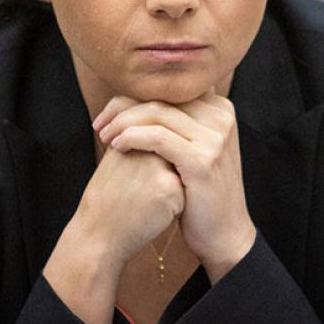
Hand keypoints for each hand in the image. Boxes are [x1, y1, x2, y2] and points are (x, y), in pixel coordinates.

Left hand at [94, 90, 255, 281]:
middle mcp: (221, 117)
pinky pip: (157, 137)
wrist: (223, 234)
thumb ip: (175, 123)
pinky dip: (131, 137)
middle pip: (161, 97)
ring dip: (122, 123)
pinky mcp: (202, 159)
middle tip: (100, 125)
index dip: (133, 96)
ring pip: (156, 113)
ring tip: (104, 136)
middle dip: (123, 108)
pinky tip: (116, 147)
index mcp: (219, 109)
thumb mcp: (194, 149)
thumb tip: (134, 101)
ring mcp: (215, 138)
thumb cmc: (199, 192)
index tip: (108, 114)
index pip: (168, 90)